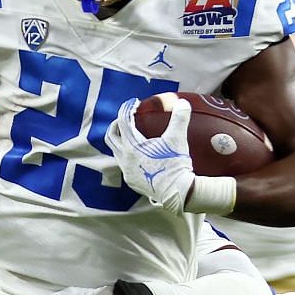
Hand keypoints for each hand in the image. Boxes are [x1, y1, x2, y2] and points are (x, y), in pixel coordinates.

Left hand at [109, 96, 195, 213]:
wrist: (178, 192)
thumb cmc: (176, 165)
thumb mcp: (178, 139)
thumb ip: (179, 118)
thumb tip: (183, 102)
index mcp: (132, 146)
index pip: (123, 121)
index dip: (128, 108)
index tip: (135, 103)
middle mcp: (125, 159)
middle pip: (111, 136)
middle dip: (117, 124)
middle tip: (127, 118)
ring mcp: (127, 172)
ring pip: (116, 151)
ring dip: (121, 141)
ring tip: (132, 135)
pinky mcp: (132, 181)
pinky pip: (124, 165)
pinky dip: (127, 155)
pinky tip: (140, 154)